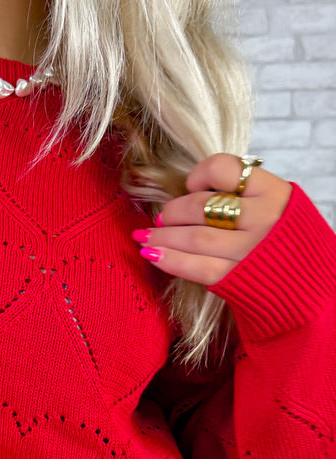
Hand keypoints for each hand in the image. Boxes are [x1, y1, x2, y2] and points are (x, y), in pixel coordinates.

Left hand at [131, 152, 292, 285]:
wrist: (314, 289)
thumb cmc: (287, 244)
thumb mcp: (278, 207)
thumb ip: (244, 195)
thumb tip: (193, 191)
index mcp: (274, 193)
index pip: (225, 168)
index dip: (199, 175)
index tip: (190, 187)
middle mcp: (264, 219)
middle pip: (202, 207)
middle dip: (172, 212)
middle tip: (160, 218)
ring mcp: (251, 251)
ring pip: (194, 238)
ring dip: (162, 237)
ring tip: (145, 237)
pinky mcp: (238, 280)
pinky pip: (197, 267)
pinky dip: (170, 260)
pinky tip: (153, 255)